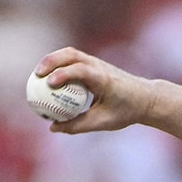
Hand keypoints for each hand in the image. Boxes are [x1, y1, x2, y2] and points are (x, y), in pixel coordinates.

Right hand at [33, 47, 156, 133]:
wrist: (145, 98)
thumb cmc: (126, 111)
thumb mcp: (103, 122)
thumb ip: (77, 125)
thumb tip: (53, 128)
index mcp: (104, 79)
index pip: (81, 70)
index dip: (64, 74)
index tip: (49, 84)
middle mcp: (99, 66)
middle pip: (72, 55)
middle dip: (51, 61)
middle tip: (36, 75)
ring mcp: (97, 62)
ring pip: (71, 53)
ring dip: (53, 59)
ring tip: (38, 74)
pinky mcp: (94, 63)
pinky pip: (73, 59)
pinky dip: (59, 64)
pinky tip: (48, 76)